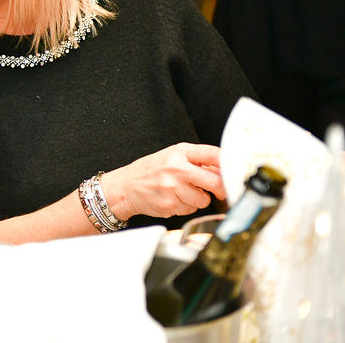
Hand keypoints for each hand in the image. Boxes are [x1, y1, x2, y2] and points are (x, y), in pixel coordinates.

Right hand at [101, 143, 225, 220]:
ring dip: (198, 199)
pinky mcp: (170, 204)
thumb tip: (225, 169)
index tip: (236, 171)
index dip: (229, 164)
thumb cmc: (150, 171)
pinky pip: (190, 209)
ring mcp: (173, 187)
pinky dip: (186, 206)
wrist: (125, 187)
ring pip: (204, 199)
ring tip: (182, 192)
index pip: (213, 154)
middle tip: (218, 190)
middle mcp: (177, 168)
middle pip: (215, 181)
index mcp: (179, 152)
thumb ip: (196, 161)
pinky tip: (173, 199)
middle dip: (220, 188)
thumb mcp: (171, 156)